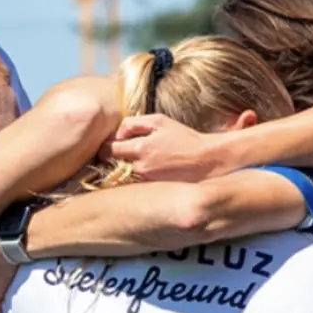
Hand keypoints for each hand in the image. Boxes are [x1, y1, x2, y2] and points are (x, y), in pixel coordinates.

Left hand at [106, 114, 227, 181]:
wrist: (206, 160)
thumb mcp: (160, 121)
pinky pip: (136, 184)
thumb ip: (134, 123)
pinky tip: (148, 170)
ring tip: (140, 161)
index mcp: (140, 148)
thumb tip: (117, 133)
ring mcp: (146, 181)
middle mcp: (140, 168)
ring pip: (124, 175)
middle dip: (114, 158)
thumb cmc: (184, 138)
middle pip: (113, 165)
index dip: (107, 146)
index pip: (108, 151)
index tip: (113, 143)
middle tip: (123, 152)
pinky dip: (137, 177)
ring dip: (126, 168)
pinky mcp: (153, 190)